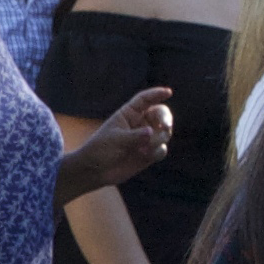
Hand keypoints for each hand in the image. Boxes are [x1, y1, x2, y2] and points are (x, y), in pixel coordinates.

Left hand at [56, 88, 174, 199]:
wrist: (94, 171)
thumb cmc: (100, 150)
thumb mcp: (115, 140)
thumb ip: (134, 136)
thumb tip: (151, 132)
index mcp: (128, 113)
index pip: (145, 99)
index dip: (157, 94)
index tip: (168, 92)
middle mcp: (140, 123)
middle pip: (161, 113)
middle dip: (166, 118)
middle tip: (165, 126)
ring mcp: (146, 138)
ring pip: (164, 133)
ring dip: (158, 140)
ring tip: (143, 149)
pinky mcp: (149, 153)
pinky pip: (161, 149)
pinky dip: (156, 152)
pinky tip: (144, 155)